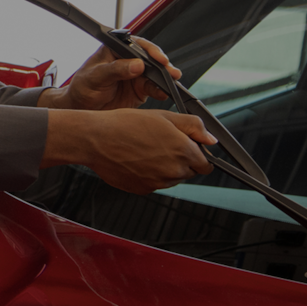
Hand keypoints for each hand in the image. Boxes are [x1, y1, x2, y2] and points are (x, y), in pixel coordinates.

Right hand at [43, 108, 215, 194]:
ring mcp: (157, 183)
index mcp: (183, 151)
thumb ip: (194, 126)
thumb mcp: (163, 115)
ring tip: (145, 150)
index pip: (206, 164)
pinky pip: (154, 184)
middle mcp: (173, 171)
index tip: (187, 147)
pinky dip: (149, 175)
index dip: (197, 154)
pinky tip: (137, 159)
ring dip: (165, 168)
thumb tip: (210, 138)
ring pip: (171, 179)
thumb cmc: (124, 125)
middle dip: (182, 160)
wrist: (95, 140)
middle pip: (189, 172)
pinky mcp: (142, 190)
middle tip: (160, 144)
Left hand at [44, 37, 182, 110]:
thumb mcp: (95, 76)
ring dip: (165, 78)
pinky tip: (164, 93)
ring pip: (155, 74)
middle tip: (170, 71)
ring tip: (171, 83)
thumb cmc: (83, 87)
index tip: (157, 58)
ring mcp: (136, 75)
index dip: (150, 50)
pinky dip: (161, 91)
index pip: (136, 45)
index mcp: (116, 49)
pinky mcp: (140, 89)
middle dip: (162, 65)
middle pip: (150, 59)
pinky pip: (154, 88)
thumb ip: (115, 70)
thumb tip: (137, 65)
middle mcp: (128, 60)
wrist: (81, 108)